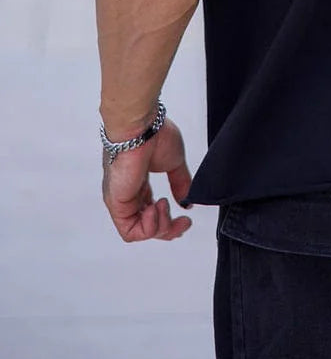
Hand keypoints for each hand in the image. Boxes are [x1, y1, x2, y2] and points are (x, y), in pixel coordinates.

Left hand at [101, 117, 192, 242]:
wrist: (140, 127)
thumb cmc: (154, 135)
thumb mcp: (174, 163)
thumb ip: (180, 183)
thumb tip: (186, 202)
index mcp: (140, 183)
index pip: (151, 212)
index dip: (170, 221)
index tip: (186, 217)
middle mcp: (130, 193)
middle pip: (147, 226)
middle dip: (168, 229)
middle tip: (183, 222)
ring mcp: (122, 200)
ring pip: (139, 231)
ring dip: (159, 227)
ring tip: (165, 205)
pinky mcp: (116, 204)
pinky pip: (129, 231)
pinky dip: (148, 228)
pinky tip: (156, 208)